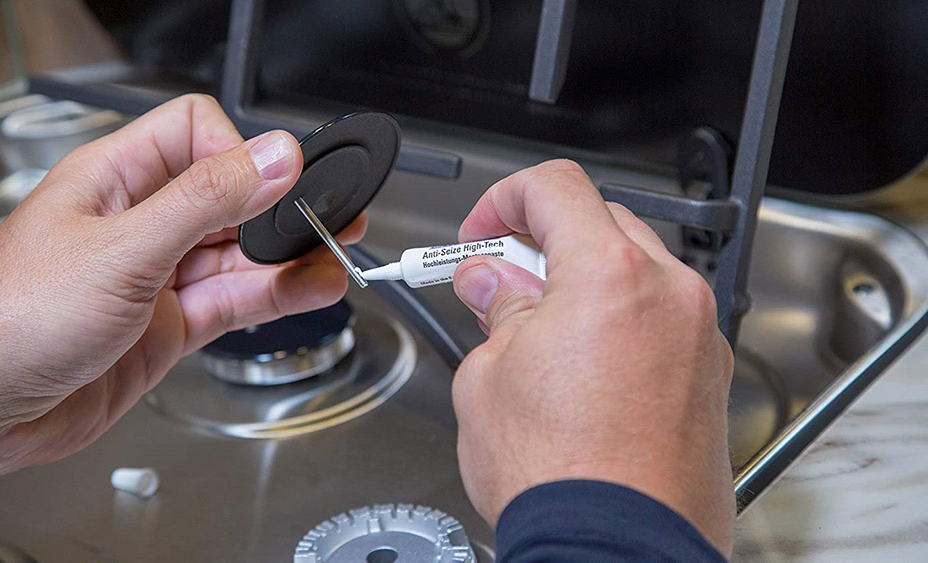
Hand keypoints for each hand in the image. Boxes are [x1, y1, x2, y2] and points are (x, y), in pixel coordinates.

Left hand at [0, 94, 364, 489]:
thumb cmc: (9, 321)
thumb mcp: (122, 250)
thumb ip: (204, 202)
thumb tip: (271, 158)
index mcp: (115, 180)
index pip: (196, 133)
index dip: (241, 152)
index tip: (282, 180)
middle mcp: (139, 223)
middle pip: (229, 198)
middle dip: (279, 208)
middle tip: (331, 214)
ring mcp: (156, 277)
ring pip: (238, 255)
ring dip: (288, 257)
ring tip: (335, 255)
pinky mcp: (168, 326)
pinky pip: (233, 301)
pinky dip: (275, 296)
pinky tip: (308, 287)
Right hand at [451, 160, 734, 552]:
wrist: (615, 550)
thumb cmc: (560, 479)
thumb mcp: (489, 377)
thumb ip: (495, 310)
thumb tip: (491, 283)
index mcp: (611, 276)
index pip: (557, 188)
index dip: (505, 198)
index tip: (485, 231)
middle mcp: (669, 295)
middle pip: (602, 223)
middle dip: (543, 241)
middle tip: (500, 280)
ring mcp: (698, 338)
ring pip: (637, 271)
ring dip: (584, 281)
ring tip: (538, 331)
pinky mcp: (707, 379)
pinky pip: (661, 320)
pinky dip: (620, 320)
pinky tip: (580, 363)